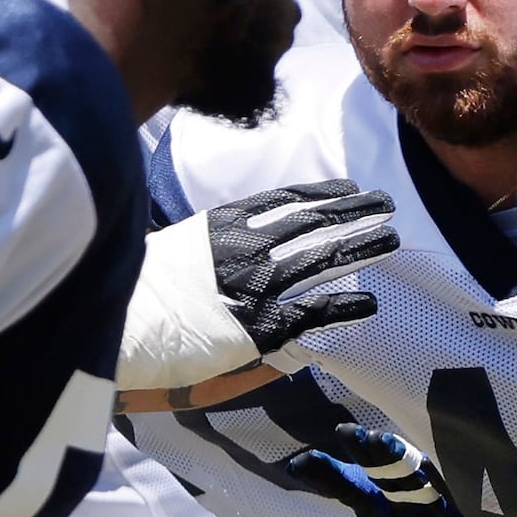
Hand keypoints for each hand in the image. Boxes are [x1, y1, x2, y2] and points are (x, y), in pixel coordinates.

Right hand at [120, 181, 398, 389]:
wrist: (123, 329)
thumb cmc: (137, 292)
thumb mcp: (173, 249)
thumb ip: (208, 243)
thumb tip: (235, 240)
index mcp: (222, 224)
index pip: (286, 200)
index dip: (323, 194)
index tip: (349, 188)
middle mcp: (247, 249)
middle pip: (314, 223)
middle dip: (355, 212)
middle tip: (386, 204)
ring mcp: (258, 286)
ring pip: (324, 259)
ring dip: (362, 246)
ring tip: (392, 239)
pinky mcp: (263, 326)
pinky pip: (316, 312)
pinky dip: (346, 304)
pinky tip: (370, 302)